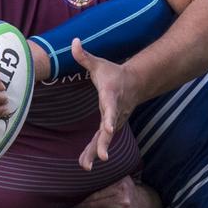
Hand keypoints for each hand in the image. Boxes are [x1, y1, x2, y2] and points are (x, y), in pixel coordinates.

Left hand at [71, 39, 137, 169]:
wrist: (134, 84)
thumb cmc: (113, 74)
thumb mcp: (98, 64)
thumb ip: (84, 56)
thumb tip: (73, 41)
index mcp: (111, 97)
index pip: (110, 109)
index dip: (109, 119)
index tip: (109, 129)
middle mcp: (114, 112)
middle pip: (109, 130)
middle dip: (104, 144)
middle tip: (101, 158)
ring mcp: (114, 121)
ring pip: (105, 140)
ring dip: (96, 153)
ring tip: (86, 166)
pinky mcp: (111, 127)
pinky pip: (102, 141)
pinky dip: (94, 152)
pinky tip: (85, 163)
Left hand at [77, 177, 162, 207]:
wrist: (142, 204)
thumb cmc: (125, 188)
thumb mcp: (119, 177)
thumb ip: (106, 174)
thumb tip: (84, 170)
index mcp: (120, 183)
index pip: (95, 191)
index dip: (82, 193)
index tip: (71, 193)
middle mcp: (122, 195)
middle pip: (93, 201)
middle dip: (80, 202)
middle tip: (70, 202)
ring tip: (75, 206)